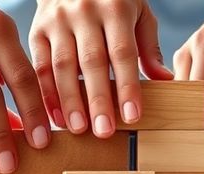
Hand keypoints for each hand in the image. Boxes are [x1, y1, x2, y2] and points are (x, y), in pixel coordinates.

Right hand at [30, 0, 172, 136]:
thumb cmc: (113, 0)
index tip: (131, 116)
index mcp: (115, 7)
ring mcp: (58, 21)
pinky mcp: (37, 30)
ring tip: (78, 129)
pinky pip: (40, 66)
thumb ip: (148, 46)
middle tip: (104, 131)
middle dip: (98, 99)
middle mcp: (84, 12)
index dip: (127, 86)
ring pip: (63, 66)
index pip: (122, 52)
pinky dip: (47, 94)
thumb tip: (166, 80)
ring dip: (70, 101)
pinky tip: (56, 117)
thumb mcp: (138, 12)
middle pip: (92, 62)